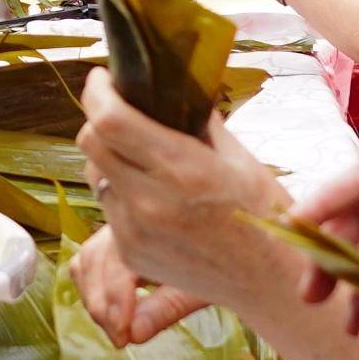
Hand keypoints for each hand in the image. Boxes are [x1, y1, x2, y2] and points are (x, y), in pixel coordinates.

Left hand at [76, 70, 293, 338]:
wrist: (268, 280)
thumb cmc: (262, 213)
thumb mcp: (237, 156)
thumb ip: (196, 120)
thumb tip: (172, 87)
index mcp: (181, 168)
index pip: (110, 120)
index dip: (97, 92)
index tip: (103, 78)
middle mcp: (149, 201)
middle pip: (90, 142)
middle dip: (98, 119)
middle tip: (117, 109)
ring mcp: (134, 231)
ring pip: (94, 174)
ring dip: (108, 157)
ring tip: (139, 155)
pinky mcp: (129, 252)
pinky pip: (107, 206)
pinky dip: (119, 190)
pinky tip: (149, 192)